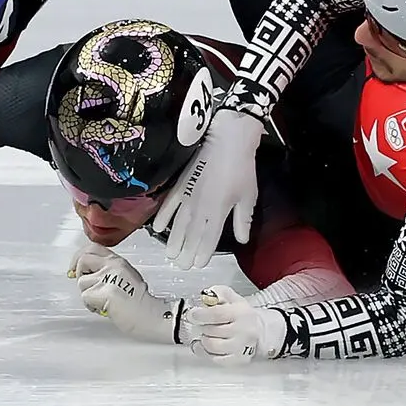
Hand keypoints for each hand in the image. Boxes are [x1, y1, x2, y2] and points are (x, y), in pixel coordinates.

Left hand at [69, 246, 182, 344]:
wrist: (151, 315)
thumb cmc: (140, 301)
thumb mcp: (127, 276)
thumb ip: (109, 270)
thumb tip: (89, 272)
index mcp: (118, 261)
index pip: (93, 247)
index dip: (79, 256)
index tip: (75, 267)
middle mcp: (113, 265)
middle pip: (83, 259)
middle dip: (80, 273)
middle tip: (86, 285)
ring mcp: (108, 278)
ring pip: (82, 282)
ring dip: (88, 294)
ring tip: (101, 301)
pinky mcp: (104, 292)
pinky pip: (85, 297)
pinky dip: (90, 305)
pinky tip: (102, 308)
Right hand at [153, 107, 263, 268]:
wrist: (227, 139)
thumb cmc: (241, 168)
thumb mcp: (248, 196)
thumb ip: (243, 220)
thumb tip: (241, 239)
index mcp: (218, 212)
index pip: (208, 239)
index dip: (203, 253)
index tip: (198, 265)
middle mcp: (200, 208)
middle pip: (191, 235)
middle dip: (186, 252)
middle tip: (181, 266)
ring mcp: (187, 196)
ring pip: (178, 224)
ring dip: (174, 240)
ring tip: (170, 254)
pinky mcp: (180, 184)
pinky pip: (169, 204)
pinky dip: (162, 216)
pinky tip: (157, 228)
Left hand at [182, 285, 285, 363]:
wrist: (258, 330)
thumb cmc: (241, 313)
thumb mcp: (231, 297)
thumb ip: (217, 293)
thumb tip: (206, 297)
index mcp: (241, 312)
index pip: (217, 314)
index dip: (201, 315)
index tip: (193, 315)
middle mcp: (243, 331)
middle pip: (213, 331)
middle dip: (202, 327)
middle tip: (200, 324)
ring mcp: (241, 347)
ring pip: (214, 347)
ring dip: (204, 340)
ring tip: (204, 335)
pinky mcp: (238, 359)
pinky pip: (217, 360)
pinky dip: (206, 353)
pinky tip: (204, 347)